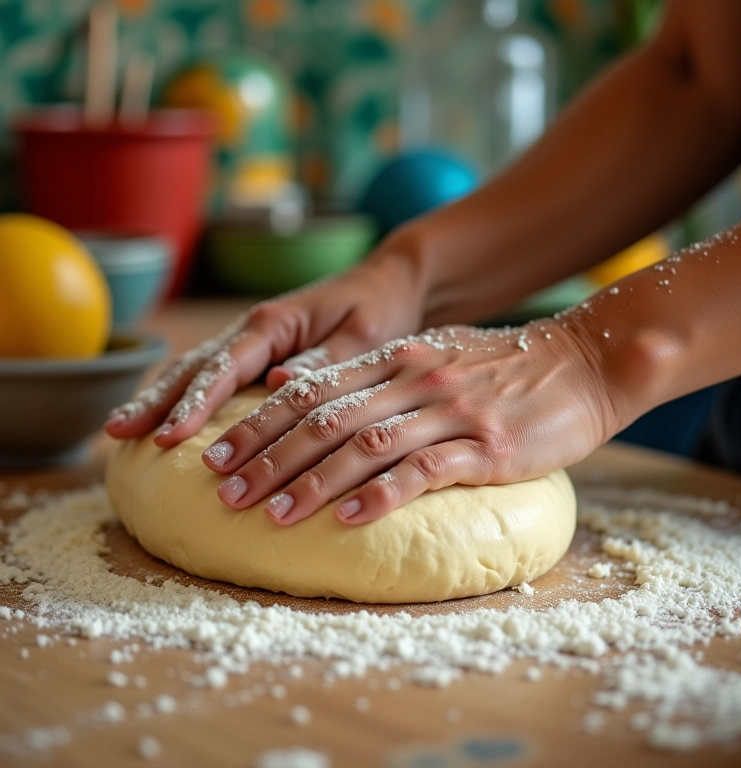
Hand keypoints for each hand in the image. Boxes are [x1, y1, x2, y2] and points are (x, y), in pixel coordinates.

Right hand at [105, 240, 425, 444]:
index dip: (195, 403)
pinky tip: (166, 417)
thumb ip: (324, 359)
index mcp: (274, 323)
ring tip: (121, 427)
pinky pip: (214, 375)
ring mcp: (254, 341)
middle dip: (156, 400)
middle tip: (117, 432)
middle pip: (195, 366)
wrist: (389, 285)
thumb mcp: (363, 335)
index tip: (168, 436)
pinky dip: (185, 395)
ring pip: (196, 369)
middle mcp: (255, 329)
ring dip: (159, 398)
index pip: (225, 366)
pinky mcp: (261, 352)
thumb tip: (279, 383)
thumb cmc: (379, 309)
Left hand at [203, 319, 620, 524]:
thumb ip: (376, 374)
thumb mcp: (434, 356)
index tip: (218, 455)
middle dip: (267, 458)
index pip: (310, 392)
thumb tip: (310, 392)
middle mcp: (412, 379)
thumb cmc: (502, 369)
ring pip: (363, 446)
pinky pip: (423, 470)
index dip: (259, 425)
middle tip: (223, 492)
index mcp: (394, 358)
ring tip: (271, 515)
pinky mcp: (485, 446)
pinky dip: (381, 496)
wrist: (580, 362)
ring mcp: (449, 411)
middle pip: (323, 421)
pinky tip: (348, 520)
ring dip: (311, 483)